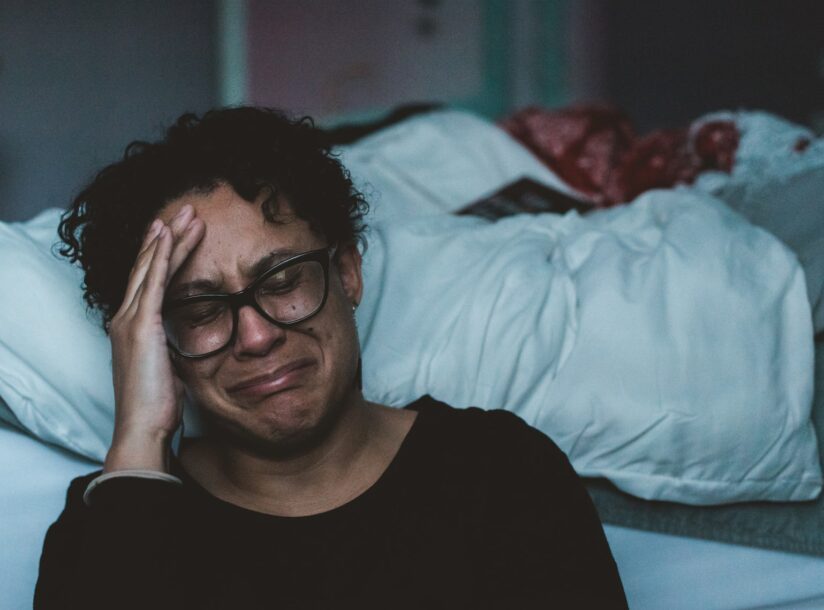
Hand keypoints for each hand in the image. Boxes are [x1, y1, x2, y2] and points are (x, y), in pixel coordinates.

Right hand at [104, 205, 204, 472]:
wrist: (144, 428)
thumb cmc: (157, 406)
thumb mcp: (168, 368)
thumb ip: (172, 347)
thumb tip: (186, 339)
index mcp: (133, 328)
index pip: (148, 281)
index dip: (162, 254)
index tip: (177, 233)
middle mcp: (125, 318)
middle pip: (147, 267)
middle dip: (167, 237)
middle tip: (185, 211)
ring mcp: (130, 320)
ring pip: (152, 268)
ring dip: (170, 238)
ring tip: (188, 214)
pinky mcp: (141, 326)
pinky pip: (153, 282)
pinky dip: (162, 256)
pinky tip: (171, 235)